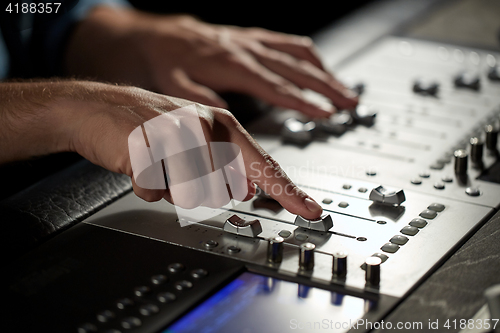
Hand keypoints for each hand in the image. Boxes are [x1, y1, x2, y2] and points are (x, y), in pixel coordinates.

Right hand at [0, 80, 322, 218]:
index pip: (264, 165)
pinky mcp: (148, 152)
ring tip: (158, 162)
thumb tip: (247, 191)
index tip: (310, 211)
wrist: (96, 108)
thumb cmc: (148, 123)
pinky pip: (156, 193)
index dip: (289, 192)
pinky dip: (147, 186)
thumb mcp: (194, 135)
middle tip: (177, 163)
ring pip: (191, 195)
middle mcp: (204, 130)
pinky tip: (139, 163)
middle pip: (223, 190)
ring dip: (173, 187)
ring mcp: (177, 139)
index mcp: (221, 125)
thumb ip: (225, 162)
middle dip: (200, 188)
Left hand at [65, 7, 357, 117]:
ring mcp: (249, 42)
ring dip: (323, 72)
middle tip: (350, 103)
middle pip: (295, 68)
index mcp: (231, 65)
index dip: (303, 101)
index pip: (276, 86)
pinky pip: (285, 43)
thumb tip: (224, 122)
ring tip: (344, 90)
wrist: (150, 35)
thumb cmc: (161, 62)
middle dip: (325, 87)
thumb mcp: (172, 85)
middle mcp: (246, 50)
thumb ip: (199, 103)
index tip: (325, 113)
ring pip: (296, 54)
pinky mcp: (248, 38)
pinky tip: (317, 64)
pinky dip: (307, 55)